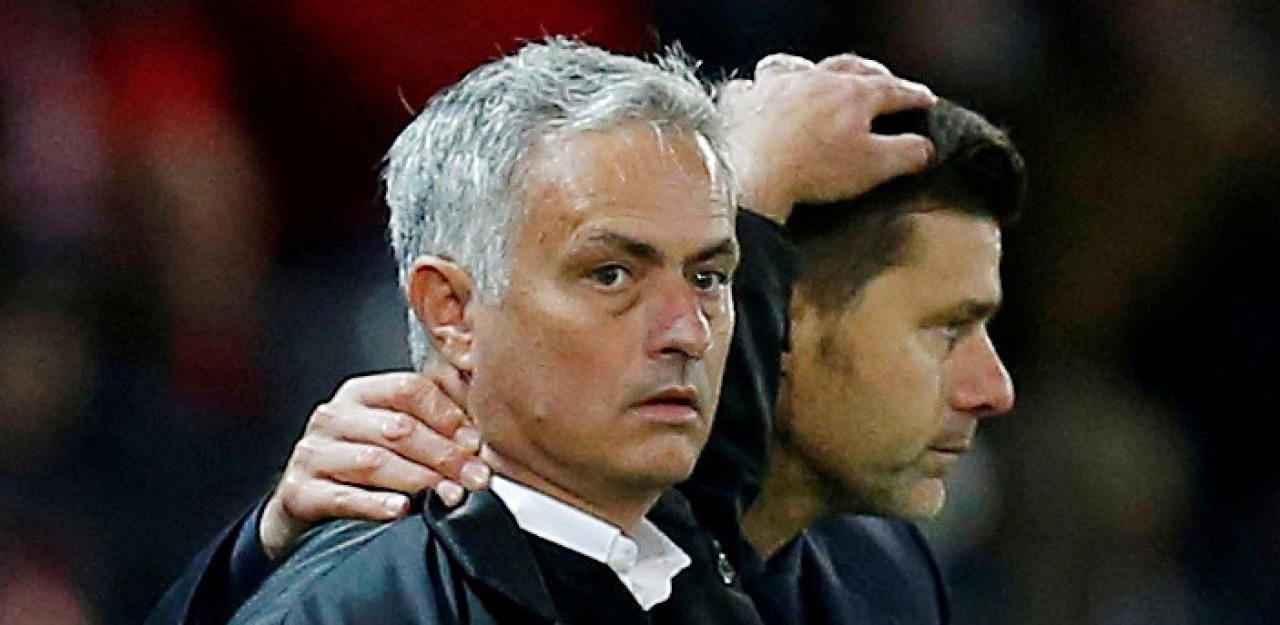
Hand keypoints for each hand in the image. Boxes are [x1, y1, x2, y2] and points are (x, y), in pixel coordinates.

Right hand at [258, 367, 488, 558]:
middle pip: (398, 428)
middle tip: (475, 477)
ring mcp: (313, 453)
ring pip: (374, 462)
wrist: (307, 503)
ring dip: (419, 480)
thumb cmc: (363, 465)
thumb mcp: (392, 435)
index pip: (409, 389)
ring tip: (449, 495)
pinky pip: (341, 497)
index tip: (476, 443)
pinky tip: (401, 510)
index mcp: (361, 393)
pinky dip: (375, 504)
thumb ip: (432, 424)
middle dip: (444, 455)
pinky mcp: (298, 492)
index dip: (447, 415)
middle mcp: (333, 417)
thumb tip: (479, 434)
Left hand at [720, 52, 936, 223]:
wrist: (753, 175)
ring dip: (813, 71)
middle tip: (884, 80)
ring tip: (820, 79)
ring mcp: (777, 86)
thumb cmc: (813, 170)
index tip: (925, 100)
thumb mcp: (874, 167)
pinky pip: (749, 87)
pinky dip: (758, 90)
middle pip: (850, 67)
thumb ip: (906, 154)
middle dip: (872, 73)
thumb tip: (924, 147)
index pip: (894, 90)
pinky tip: (761, 97)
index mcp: (852, 94)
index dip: (913, 95)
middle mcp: (816, 80)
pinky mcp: (745, 102)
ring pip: (798, 66)